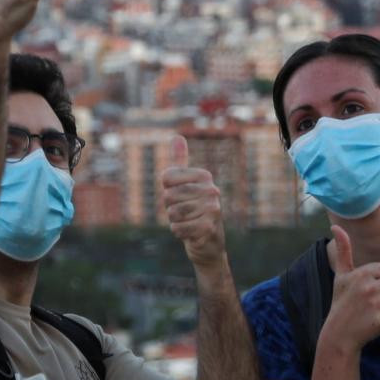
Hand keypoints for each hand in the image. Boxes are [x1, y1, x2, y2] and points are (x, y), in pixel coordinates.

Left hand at [162, 136, 226, 272]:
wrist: (208, 242)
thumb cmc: (194, 209)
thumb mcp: (185, 183)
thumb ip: (181, 161)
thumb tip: (177, 136)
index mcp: (204, 176)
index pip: (167, 177)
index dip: (167, 190)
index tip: (180, 197)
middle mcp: (211, 190)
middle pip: (168, 196)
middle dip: (170, 208)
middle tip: (184, 213)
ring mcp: (213, 209)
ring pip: (173, 213)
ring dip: (175, 221)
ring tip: (188, 222)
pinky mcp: (209, 228)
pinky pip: (178, 228)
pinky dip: (179, 233)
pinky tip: (190, 233)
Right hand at [322, 225, 379, 351]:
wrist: (339, 334)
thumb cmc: (341, 301)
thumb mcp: (341, 275)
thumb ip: (343, 250)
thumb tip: (335, 225)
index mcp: (361, 274)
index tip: (371, 287)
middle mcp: (368, 287)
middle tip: (375, 300)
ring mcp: (375, 304)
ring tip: (378, 309)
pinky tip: (379, 319)